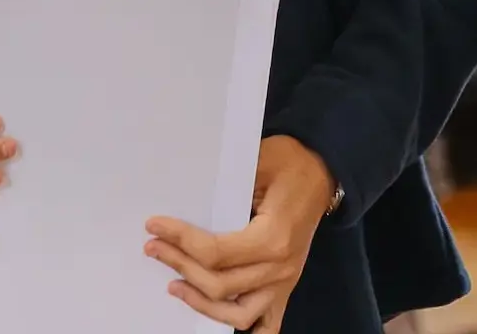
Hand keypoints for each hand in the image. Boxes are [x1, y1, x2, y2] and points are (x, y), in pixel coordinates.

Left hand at [145, 135, 336, 332]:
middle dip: (180, 265)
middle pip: (219, 284)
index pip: (216, 252)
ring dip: (202, 304)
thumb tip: (185, 196)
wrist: (322, 171)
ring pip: (238, 315)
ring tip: (175, 286)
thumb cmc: (289, 162)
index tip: (154, 227)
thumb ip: (224, 185)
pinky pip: (266, 326)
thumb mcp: (257, 160)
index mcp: (272, 237)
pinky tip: (216, 316)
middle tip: (154, 248)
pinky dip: (244, 329)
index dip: (180, 240)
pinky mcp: (286, 287)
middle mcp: (279, 266)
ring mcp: (284, 281)